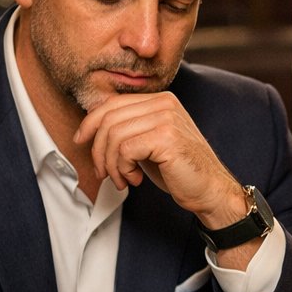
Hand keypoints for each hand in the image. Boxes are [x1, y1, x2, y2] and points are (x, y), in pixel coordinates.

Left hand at [73, 91, 240, 226]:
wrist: (210, 191)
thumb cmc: (179, 171)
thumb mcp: (149, 144)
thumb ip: (128, 130)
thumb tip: (91, 127)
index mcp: (161, 100)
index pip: (112, 103)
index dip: (90, 123)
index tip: (81, 141)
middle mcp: (164, 103)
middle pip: (109, 118)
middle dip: (98, 150)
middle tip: (104, 173)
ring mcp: (167, 118)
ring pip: (114, 135)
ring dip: (111, 164)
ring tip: (122, 179)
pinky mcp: (166, 137)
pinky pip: (125, 149)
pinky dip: (123, 168)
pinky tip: (135, 180)